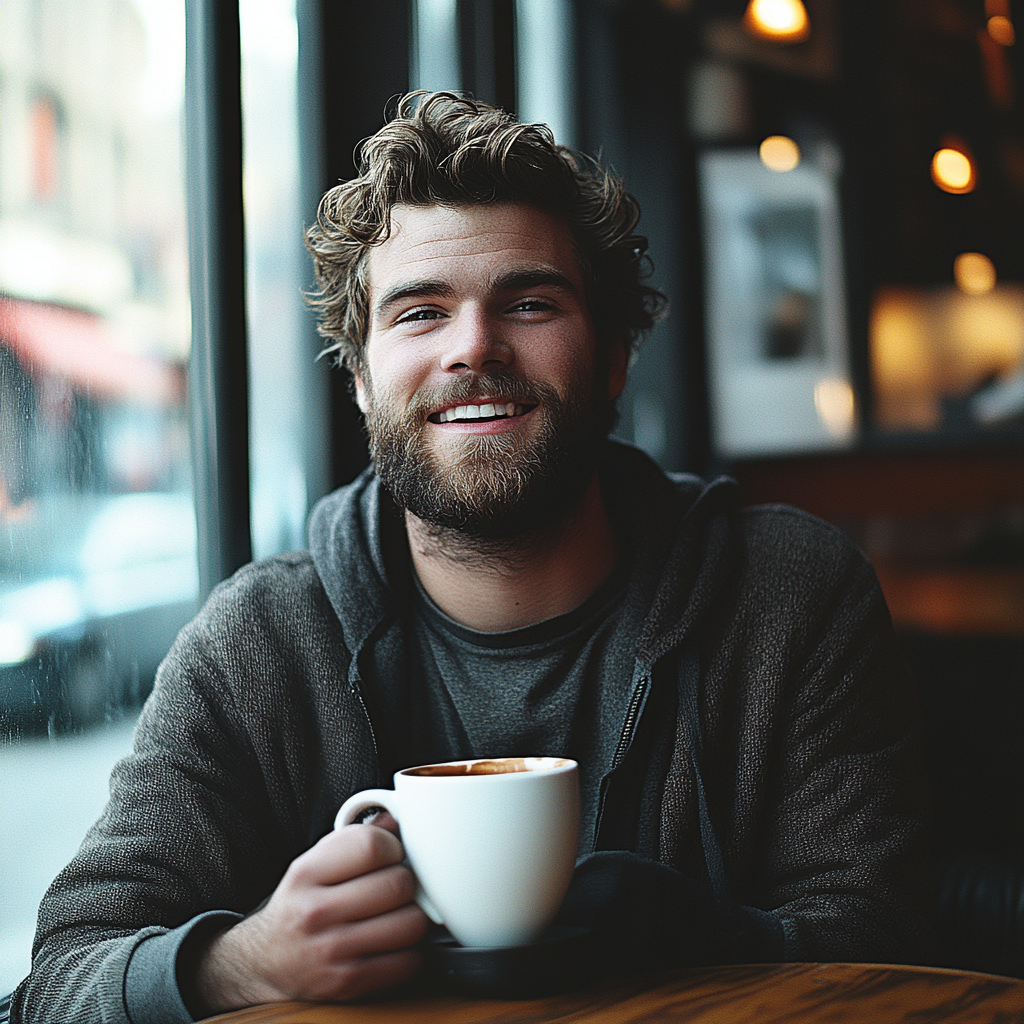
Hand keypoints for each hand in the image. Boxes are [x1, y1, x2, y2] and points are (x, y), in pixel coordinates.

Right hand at [186, 819, 428, 1013]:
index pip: (372, 845)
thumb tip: (396, 817)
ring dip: (412, 918)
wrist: (266, 960)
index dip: (393, 847)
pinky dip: (410, 953)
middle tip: (394, 887)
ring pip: (410, 923)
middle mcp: (315, 912)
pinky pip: (408, 962)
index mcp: (306, 873)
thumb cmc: (301, 904)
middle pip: (398, 884)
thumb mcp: (316, 862)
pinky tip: (392, 944)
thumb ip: (356, 837)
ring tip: (396, 915)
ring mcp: (331, 951)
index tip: (390, 855)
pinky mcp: (347, 983)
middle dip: (405, 882)